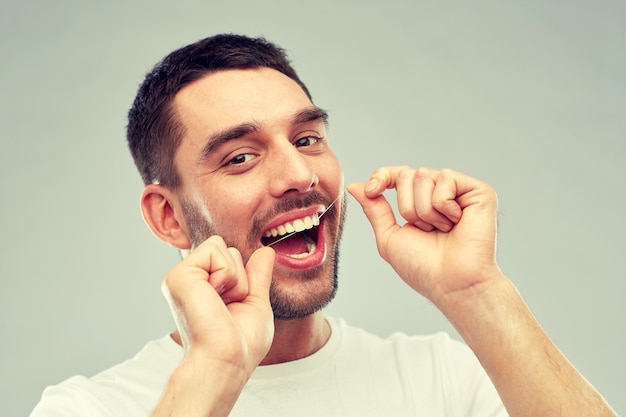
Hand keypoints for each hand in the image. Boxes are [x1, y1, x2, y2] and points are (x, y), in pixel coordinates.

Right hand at [162, 236, 275, 375]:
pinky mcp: (179, 276)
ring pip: (219, 245)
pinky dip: (226, 274)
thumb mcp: (255, 302)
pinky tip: (216, 298)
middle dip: (239, 276)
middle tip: (229, 306)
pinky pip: (214, 249)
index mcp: (203, 286)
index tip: (235, 307)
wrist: (227, 362)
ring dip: (234, 277)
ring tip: (222, 304)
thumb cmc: (241, 344)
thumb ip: (258, 276)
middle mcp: (189, 280)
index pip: (230, 257)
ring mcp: (181, 277)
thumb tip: (266, 251)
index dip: (243, 279)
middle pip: (225, 247)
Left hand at [348, 166, 500, 306]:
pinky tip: (456, 222)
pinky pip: (446, 178)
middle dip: (407, 206)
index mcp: (420, 203)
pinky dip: (443, 205)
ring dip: (424, 210)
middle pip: (407, 174)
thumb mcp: (389, 236)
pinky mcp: (479, 191)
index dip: (382, 176)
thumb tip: (354, 185)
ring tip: (441, 229)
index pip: (397, 175)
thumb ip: (374, 208)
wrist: (451, 283)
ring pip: (424, 175)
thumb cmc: (423, 268)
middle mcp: (440, 194)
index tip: (373, 190)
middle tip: (424, 230)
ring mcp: (460, 191)